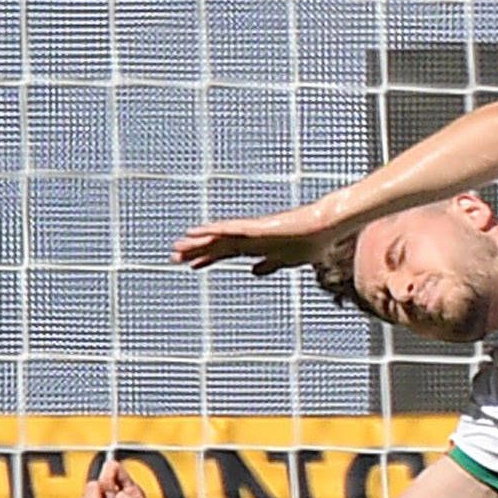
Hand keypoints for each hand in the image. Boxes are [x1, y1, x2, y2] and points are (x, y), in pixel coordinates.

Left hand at [172, 208, 339, 275]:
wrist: (322, 227)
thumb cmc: (309, 242)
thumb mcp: (284, 260)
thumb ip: (269, 264)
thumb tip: (254, 271)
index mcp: (256, 246)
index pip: (226, 253)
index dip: (209, 260)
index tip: (193, 267)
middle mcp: (249, 237)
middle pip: (217, 245)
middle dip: (196, 253)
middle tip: (175, 258)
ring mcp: (250, 231)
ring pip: (217, 237)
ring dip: (196, 243)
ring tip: (177, 249)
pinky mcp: (254, 227)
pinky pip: (227, 229)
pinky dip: (209, 231)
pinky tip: (194, 233)